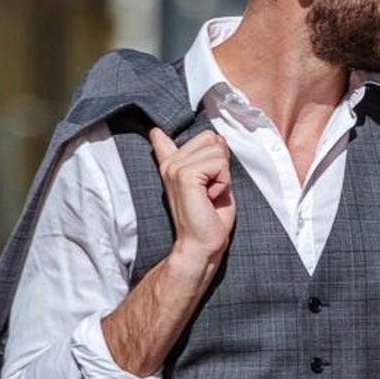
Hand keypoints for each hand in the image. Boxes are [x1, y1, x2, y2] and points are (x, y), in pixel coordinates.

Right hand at [149, 125, 234, 269]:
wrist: (201, 245)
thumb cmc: (210, 220)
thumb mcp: (214, 182)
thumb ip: (212, 158)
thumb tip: (217, 137)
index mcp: (172, 166)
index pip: (161, 137)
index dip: (165, 134)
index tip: (156, 133)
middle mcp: (170, 164)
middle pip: (209, 138)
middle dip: (221, 163)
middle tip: (211, 190)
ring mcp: (175, 168)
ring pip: (216, 149)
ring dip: (223, 175)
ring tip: (210, 195)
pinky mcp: (184, 175)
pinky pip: (218, 163)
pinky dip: (223, 181)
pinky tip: (211, 197)